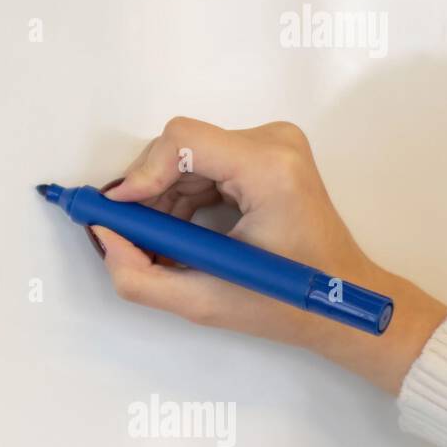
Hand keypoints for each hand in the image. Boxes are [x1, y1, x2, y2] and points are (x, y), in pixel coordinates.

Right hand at [92, 117, 446, 393]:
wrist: (343, 302)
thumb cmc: (288, 304)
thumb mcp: (203, 303)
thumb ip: (138, 276)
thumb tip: (103, 234)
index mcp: (270, 169)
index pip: (182, 141)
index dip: (141, 175)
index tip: (118, 213)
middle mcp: (274, 143)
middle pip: (180, 148)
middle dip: (148, 195)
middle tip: (137, 240)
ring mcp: (273, 144)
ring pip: (185, 157)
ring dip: (162, 200)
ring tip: (165, 247)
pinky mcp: (267, 153)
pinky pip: (202, 163)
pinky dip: (181, 198)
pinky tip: (183, 235)